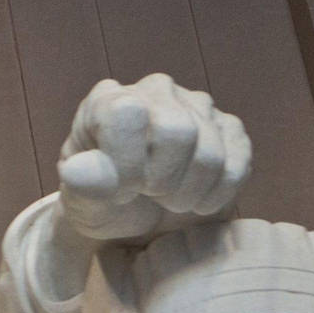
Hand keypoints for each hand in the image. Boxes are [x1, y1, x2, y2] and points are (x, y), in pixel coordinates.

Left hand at [56, 74, 250, 243]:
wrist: (136, 221)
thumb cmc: (102, 205)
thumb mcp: (82, 205)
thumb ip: (81, 188)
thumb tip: (76, 170)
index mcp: (108, 100)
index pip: (128, 114)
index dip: (127, 163)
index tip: (119, 190)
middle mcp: (156, 90)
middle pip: (178, 132)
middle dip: (161, 180)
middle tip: (147, 195)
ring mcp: (197, 105)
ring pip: (210, 153)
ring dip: (187, 193)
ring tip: (166, 200)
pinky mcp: (230, 129)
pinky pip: (237, 165)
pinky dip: (214, 195)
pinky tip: (194, 201)